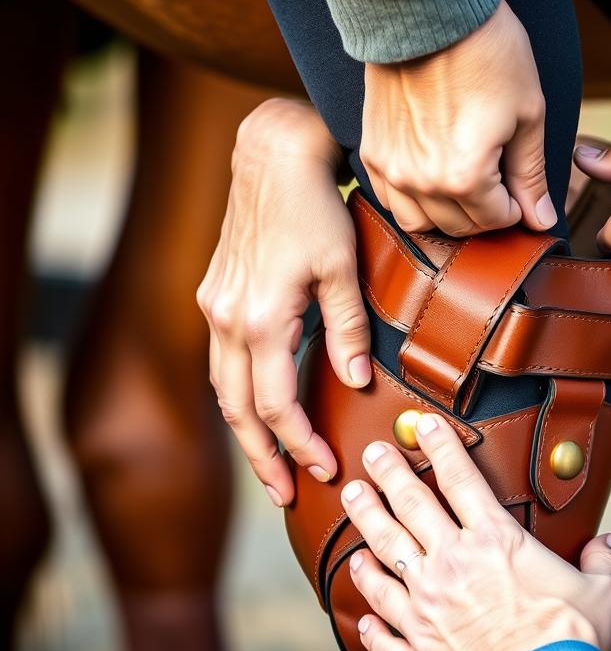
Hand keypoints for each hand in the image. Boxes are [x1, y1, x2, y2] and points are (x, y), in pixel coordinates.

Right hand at [197, 98, 369, 505]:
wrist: (272, 155)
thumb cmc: (315, 207)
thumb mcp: (345, 270)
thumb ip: (348, 333)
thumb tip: (356, 384)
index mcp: (261, 319)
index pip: (276, 405)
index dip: (299, 444)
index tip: (324, 468)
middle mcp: (227, 319)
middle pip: (238, 410)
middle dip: (261, 456)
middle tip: (284, 494)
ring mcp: (214, 307)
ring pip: (222, 389)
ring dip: (245, 430)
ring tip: (268, 464)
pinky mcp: (214, 295)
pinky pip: (220, 361)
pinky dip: (237, 394)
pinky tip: (255, 408)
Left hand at [340, 413, 610, 650]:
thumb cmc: (569, 642)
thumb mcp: (601, 593)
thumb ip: (603, 562)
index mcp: (495, 542)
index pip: (461, 479)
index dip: (440, 446)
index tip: (424, 424)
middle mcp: (451, 565)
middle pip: (410, 506)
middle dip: (388, 474)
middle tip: (371, 452)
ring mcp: (426, 608)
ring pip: (384, 554)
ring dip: (366, 524)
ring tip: (352, 500)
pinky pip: (383, 629)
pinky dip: (370, 615)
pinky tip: (361, 606)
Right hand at [361, 0, 556, 236]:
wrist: (428, 9)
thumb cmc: (486, 53)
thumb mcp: (526, 114)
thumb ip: (531, 175)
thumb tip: (541, 220)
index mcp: (464, 177)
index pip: (495, 221)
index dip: (516, 207)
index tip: (519, 186)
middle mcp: (422, 183)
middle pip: (460, 228)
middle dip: (486, 212)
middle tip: (497, 182)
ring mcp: (391, 170)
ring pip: (421, 224)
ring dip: (448, 214)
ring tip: (464, 183)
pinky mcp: (372, 153)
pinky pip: (391, 201)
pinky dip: (413, 201)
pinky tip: (431, 178)